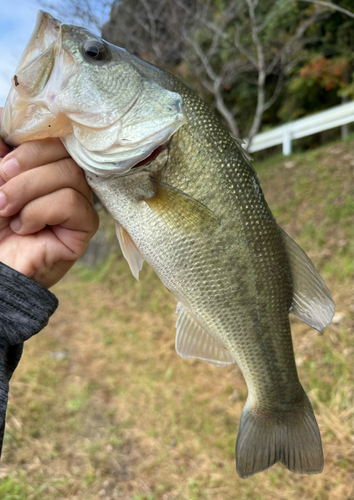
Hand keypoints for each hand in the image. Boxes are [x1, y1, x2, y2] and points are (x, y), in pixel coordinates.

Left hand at [0, 108, 98, 287]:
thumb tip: (6, 112)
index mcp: (40, 161)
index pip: (53, 131)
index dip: (29, 138)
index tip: (3, 157)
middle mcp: (62, 177)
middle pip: (63, 149)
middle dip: (24, 165)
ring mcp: (76, 201)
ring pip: (69, 173)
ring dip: (28, 190)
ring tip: (5, 211)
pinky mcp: (84, 227)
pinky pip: (73, 202)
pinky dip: (41, 211)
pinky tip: (24, 227)